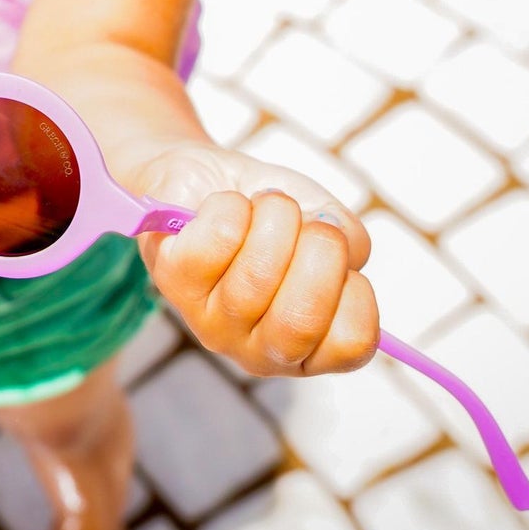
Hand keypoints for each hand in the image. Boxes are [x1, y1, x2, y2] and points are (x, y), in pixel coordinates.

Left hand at [133, 141, 379, 377]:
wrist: (203, 180)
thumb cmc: (271, 213)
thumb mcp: (326, 220)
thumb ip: (352, 241)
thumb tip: (341, 247)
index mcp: (307, 347)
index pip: (350, 344)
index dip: (355, 287)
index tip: (339, 254)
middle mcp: (258, 349)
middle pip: (301, 319)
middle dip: (319, 248)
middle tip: (307, 221)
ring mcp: (211, 323)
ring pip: (257, 273)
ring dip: (274, 215)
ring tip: (264, 204)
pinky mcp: (174, 283)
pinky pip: (219, 237)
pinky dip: (233, 204)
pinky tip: (228, 204)